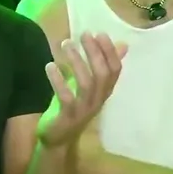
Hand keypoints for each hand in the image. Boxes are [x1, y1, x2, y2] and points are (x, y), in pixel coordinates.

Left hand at [36, 33, 125, 147]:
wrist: (58, 140)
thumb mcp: (88, 86)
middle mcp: (98, 100)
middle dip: (95, 52)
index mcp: (104, 92)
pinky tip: (50, 65)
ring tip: (66, 44)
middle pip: (102, 74)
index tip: (99, 33)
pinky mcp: (68, 116)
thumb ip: (101, 65)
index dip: (110, 51)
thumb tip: (122, 44)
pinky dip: (58, 80)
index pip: (115, 70)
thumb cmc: (73, 108)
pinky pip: (66, 97)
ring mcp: (84, 109)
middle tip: (83, 34)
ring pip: (86, 83)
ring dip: (76, 61)